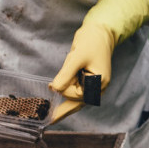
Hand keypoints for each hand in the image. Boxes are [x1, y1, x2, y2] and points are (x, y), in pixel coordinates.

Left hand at [49, 0, 148, 122]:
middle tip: (48, 116)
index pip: (77, 95)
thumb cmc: (91, 42)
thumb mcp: (77, 57)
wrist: (99, 31)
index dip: (64, 90)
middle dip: (64, 102)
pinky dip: (66, 91)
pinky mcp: (88, 81)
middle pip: (77, 102)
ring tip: (61, 78)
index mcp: (99, 83)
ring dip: (64, 92)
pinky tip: (54, 93)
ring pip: (75, 97)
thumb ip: (66, 75)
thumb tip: (54, 89)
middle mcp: (98, 87)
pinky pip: (76, 91)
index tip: (52, 85)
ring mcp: (94, 85)